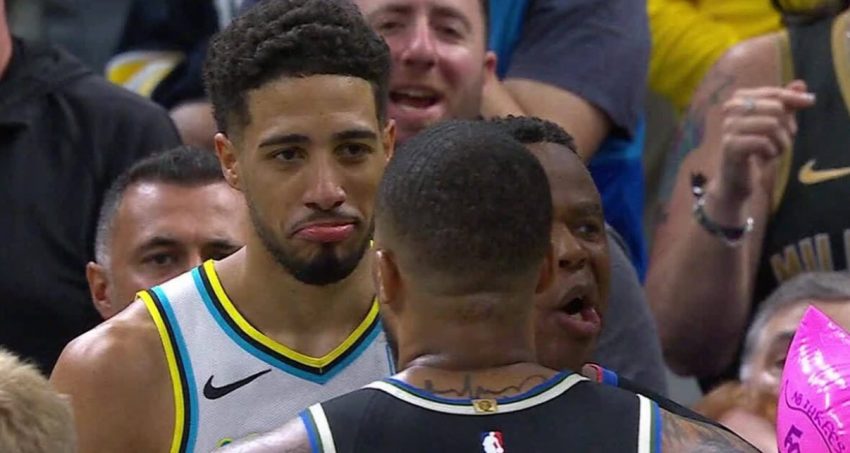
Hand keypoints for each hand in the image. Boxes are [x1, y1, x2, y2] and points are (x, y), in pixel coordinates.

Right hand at [716, 81, 814, 202]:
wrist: (736, 179)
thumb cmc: (756, 149)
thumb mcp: (776, 124)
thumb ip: (786, 104)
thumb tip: (801, 85)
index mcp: (740, 99)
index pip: (773, 92)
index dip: (793, 97)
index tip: (811, 102)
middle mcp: (731, 109)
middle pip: (775, 108)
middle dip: (787, 126)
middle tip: (784, 140)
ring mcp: (728, 127)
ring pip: (771, 124)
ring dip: (781, 141)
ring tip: (775, 151)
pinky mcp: (730, 145)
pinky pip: (763, 142)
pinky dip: (771, 151)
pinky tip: (766, 157)